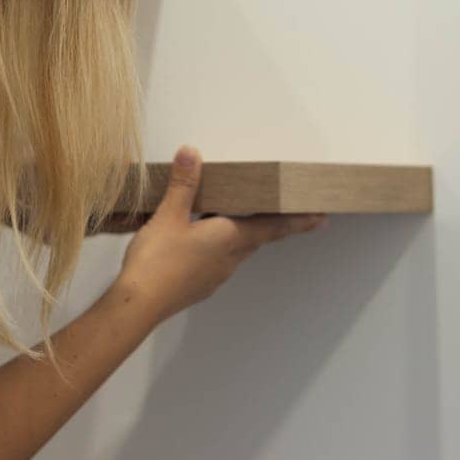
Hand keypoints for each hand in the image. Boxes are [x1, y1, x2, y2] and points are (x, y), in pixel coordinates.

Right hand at [114, 146, 326, 322]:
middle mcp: (229, 259)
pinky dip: (223, 247)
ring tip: (246, 220)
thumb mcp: (168, 216)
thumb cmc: (157, 261)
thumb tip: (192, 153)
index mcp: (229, 238)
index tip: (321, 219)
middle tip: (294, 216)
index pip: (272, 226)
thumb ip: (183, 185)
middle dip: (275, 226)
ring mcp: (215, 276)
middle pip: (259, 238)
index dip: (297, 221)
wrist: (138, 306)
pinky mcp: (199, 286)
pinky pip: (220, 262)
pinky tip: (206, 243)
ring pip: (239, 250)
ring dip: (247, 236)